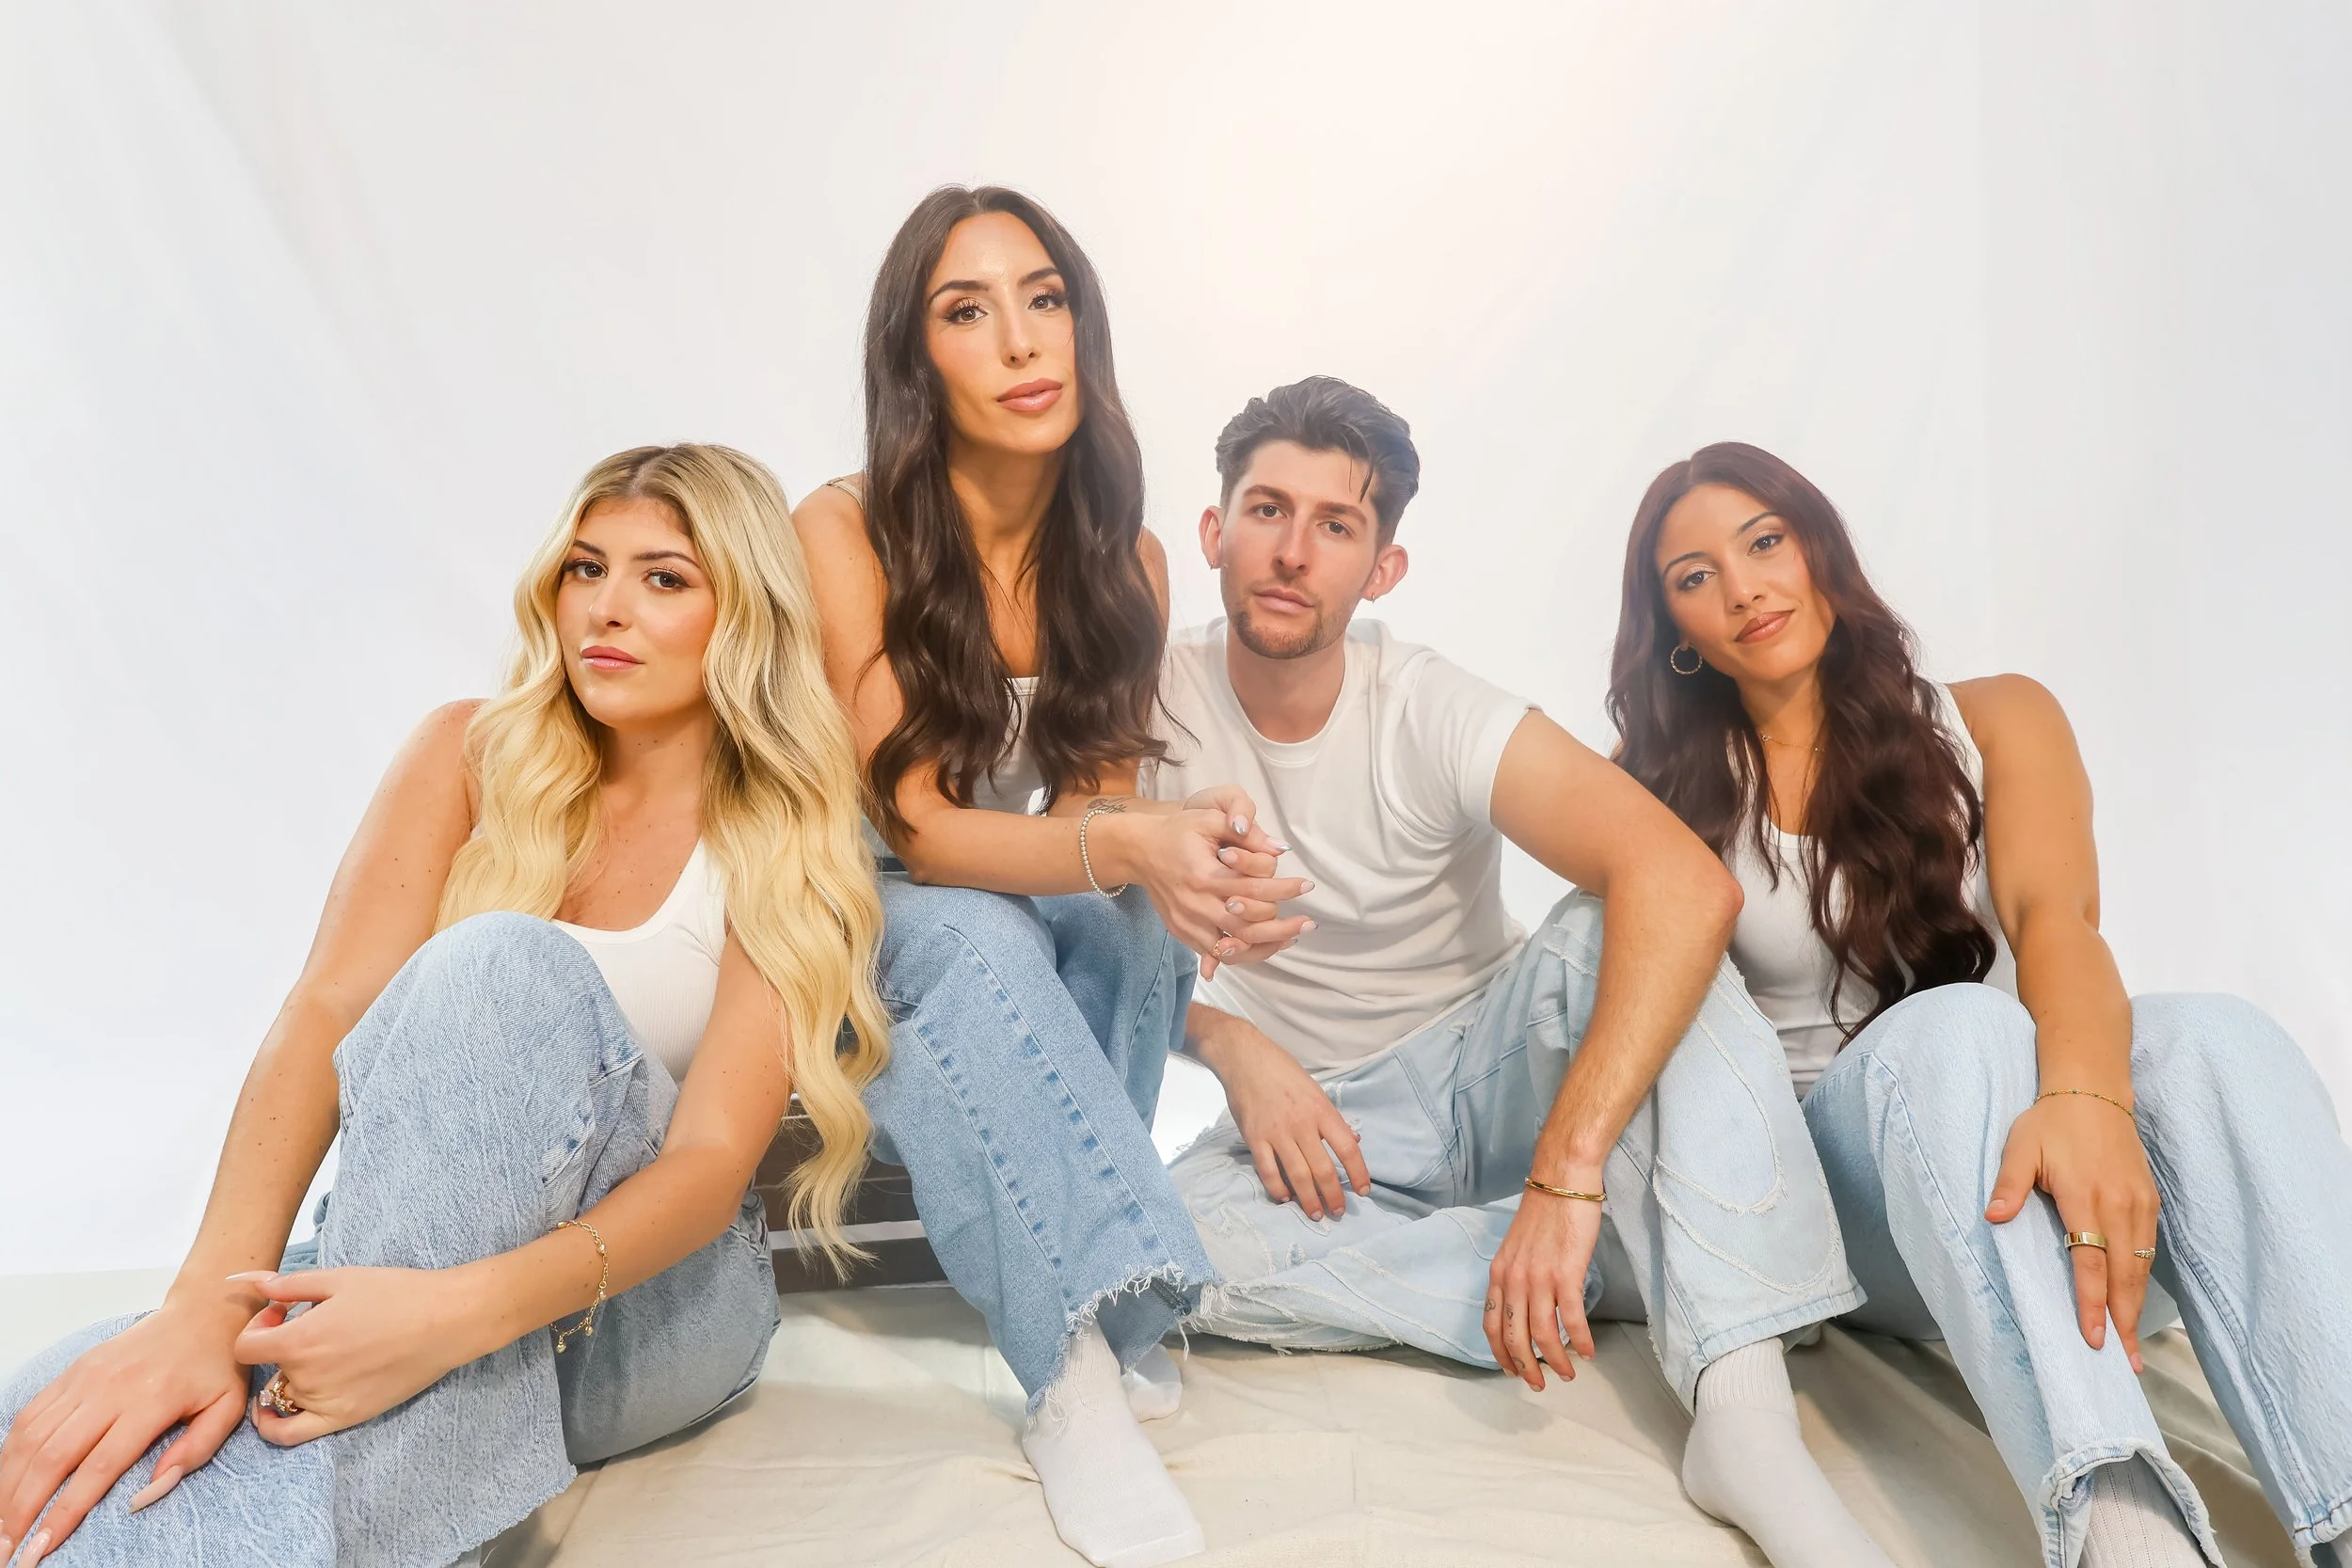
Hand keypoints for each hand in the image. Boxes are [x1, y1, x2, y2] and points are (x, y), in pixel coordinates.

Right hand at [0, 1293, 253, 1560]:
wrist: (201, 1312)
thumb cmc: (216, 1367)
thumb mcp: (227, 1409)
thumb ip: (196, 1451)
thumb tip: (146, 1495)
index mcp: (152, 1400)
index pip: (99, 1466)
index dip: (66, 1510)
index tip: (42, 1547)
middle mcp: (110, 1388)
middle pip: (53, 1456)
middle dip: (22, 1508)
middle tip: (6, 1550)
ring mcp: (85, 1377)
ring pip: (31, 1437)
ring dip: (8, 1485)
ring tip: (0, 1526)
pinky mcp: (71, 1371)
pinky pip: (30, 1415)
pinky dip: (10, 1453)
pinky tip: (6, 1482)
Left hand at [229, 1266, 479, 1445]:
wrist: (446, 1321)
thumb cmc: (396, 1293)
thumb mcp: (339, 1279)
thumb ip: (286, 1284)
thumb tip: (242, 1280)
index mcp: (299, 1340)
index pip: (245, 1346)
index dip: (257, 1326)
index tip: (281, 1314)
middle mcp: (306, 1376)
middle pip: (268, 1367)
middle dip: (280, 1344)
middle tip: (313, 1324)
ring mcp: (324, 1402)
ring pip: (282, 1393)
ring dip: (290, 1373)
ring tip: (324, 1351)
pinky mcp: (345, 1417)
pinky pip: (291, 1434)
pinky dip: (274, 1426)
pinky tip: (275, 1410)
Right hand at [1123, 785, 1310, 972]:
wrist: (1140, 851)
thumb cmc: (1178, 831)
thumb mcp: (1208, 818)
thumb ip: (1244, 831)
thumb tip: (1280, 849)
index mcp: (1203, 875)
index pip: (1253, 888)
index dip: (1284, 889)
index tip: (1306, 886)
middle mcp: (1195, 904)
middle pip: (1247, 927)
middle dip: (1282, 927)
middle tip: (1308, 923)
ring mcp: (1187, 923)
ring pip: (1232, 948)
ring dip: (1265, 947)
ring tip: (1290, 938)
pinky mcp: (1182, 932)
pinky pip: (1214, 954)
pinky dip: (1241, 954)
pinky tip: (1264, 946)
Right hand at [1206, 1021, 1370, 1218]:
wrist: (1245, 1058)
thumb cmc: (1283, 1071)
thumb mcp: (1316, 1090)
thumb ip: (1332, 1118)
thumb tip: (1353, 1140)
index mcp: (1321, 1111)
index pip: (1348, 1148)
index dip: (1358, 1173)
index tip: (1363, 1191)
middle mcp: (1302, 1124)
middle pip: (1323, 1169)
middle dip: (1333, 1196)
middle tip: (1338, 1212)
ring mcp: (1277, 1133)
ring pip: (1298, 1175)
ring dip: (1309, 1200)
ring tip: (1316, 1214)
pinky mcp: (1254, 1138)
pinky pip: (1268, 1171)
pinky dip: (1277, 1188)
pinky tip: (1285, 1198)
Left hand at [1484, 1175, 1603, 1389]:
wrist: (1562, 1181)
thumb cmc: (1545, 1211)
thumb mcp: (1518, 1246)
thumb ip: (1517, 1275)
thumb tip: (1528, 1304)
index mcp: (1499, 1273)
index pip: (1492, 1324)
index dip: (1500, 1353)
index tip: (1511, 1370)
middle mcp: (1513, 1279)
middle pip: (1513, 1337)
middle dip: (1526, 1367)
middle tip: (1539, 1385)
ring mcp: (1539, 1278)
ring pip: (1542, 1334)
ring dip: (1555, 1361)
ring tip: (1568, 1375)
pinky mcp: (1566, 1274)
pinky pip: (1570, 1319)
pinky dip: (1580, 1341)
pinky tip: (1588, 1352)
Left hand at [1987, 1093, 2159, 1369]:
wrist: (2094, 1091)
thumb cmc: (2051, 1122)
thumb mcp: (2019, 1147)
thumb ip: (2009, 1185)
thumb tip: (1993, 1217)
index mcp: (2086, 1196)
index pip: (2090, 1262)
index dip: (2091, 1303)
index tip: (2092, 1338)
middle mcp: (2120, 1205)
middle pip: (2124, 1275)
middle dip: (2124, 1321)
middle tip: (2125, 1363)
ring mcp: (2139, 1203)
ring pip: (2141, 1265)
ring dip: (2137, 1305)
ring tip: (2133, 1343)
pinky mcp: (2149, 1199)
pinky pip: (2148, 1247)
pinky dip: (2142, 1278)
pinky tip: (2134, 1300)